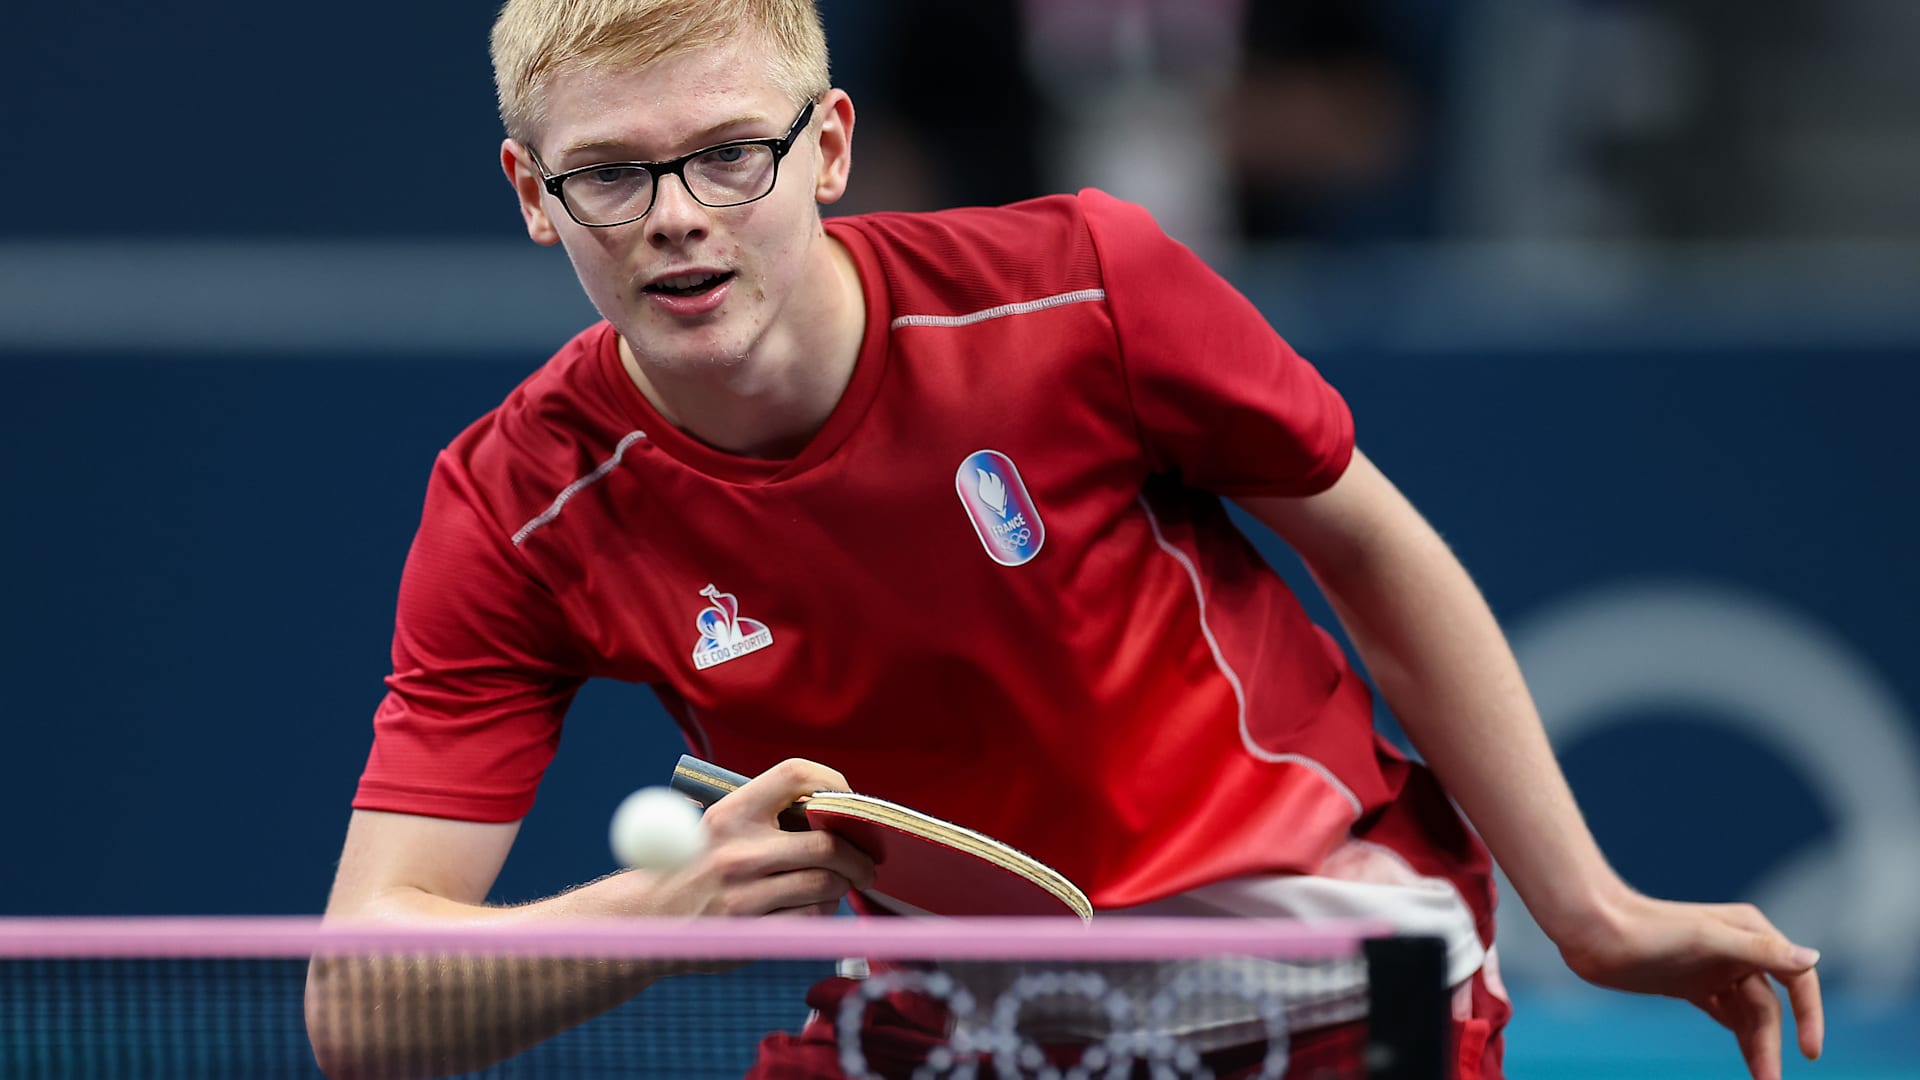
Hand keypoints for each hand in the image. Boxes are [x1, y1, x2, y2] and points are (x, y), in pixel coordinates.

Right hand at [666, 758, 875, 916]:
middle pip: (826, 843)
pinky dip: (824, 913)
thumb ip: (767, 815)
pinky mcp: (750, 931)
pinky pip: (811, 918)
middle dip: (858, 857)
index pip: (795, 775)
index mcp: (731, 813)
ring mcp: (743, 894)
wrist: (644, 918)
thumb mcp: (717, 826)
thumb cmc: (694, 867)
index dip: (833, 783)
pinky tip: (815, 907)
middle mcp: (738, 851)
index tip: (847, 805)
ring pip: (825, 884)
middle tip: (866, 864)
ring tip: (840, 885)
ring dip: (843, 886)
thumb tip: (835, 811)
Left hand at [1555, 891, 1822, 1079]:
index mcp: (1750, 931)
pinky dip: (1738, 1037)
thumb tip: (1812, 957)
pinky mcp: (1692, 985)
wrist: (1592, 930)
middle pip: (1768, 1006)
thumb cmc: (1648, 929)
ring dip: (1756, 1047)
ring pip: (1748, 1015)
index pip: (1797, 977)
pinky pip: (1726, 1015)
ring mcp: (1714, 969)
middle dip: (1770, 1044)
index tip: (1809, 1052)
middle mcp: (1738, 950)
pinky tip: (1748, 1060)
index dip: (1809, 1015)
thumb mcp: (1705, 940)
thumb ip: (1758, 951)